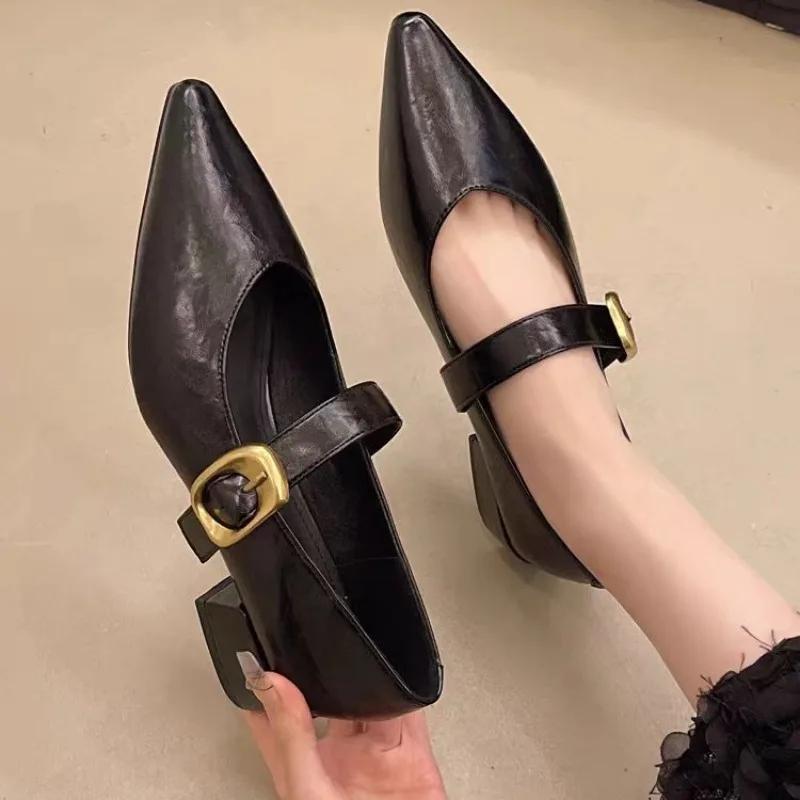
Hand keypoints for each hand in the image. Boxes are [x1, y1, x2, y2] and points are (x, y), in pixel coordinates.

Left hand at [238, 652, 446, 799]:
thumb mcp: (306, 790)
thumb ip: (291, 735)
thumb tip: (267, 684)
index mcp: (298, 769)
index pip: (272, 718)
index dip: (264, 686)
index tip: (257, 653)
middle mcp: (336, 758)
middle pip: (325, 701)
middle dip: (322, 673)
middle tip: (312, 638)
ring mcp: (373, 755)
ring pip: (367, 700)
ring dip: (364, 678)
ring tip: (353, 652)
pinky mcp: (409, 753)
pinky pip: (408, 711)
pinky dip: (404, 692)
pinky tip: (394, 677)